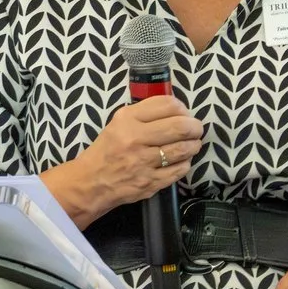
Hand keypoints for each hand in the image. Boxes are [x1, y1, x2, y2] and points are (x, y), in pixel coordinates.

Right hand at [44, 95, 204, 225]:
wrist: (91, 183)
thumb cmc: (107, 150)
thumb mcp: (118, 123)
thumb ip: (145, 114)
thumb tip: (178, 111)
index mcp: (127, 120)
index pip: (167, 105)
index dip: (182, 108)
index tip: (184, 113)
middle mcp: (135, 139)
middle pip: (180, 126)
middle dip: (195, 127)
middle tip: (196, 129)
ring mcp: (143, 162)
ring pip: (183, 149)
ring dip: (194, 145)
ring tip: (193, 144)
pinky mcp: (150, 182)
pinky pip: (179, 170)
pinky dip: (186, 163)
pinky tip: (182, 160)